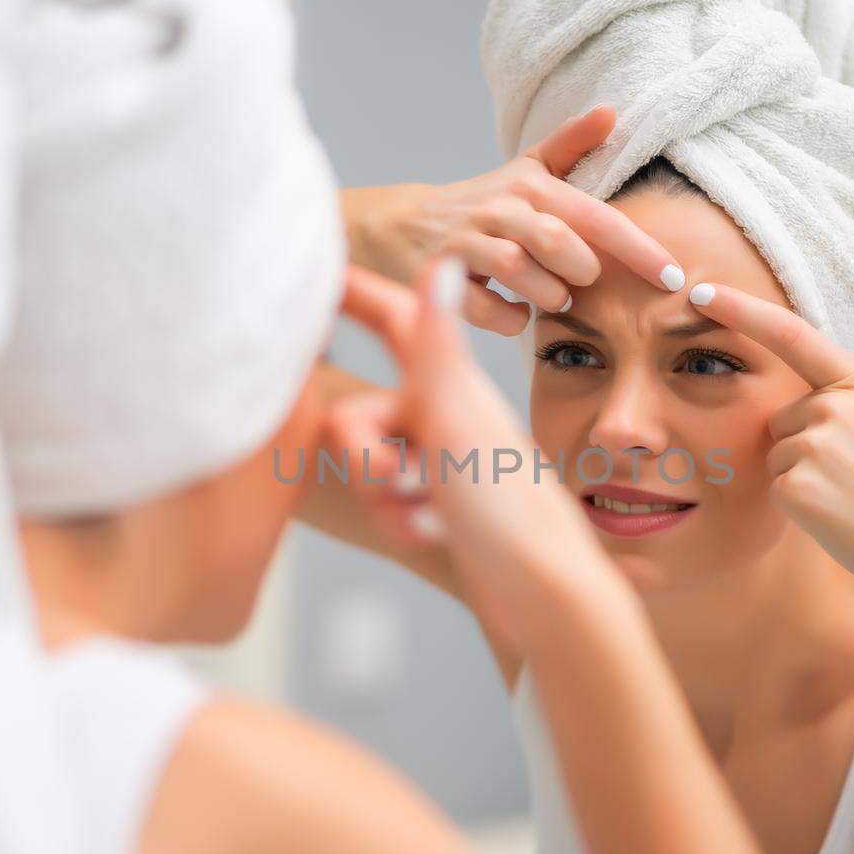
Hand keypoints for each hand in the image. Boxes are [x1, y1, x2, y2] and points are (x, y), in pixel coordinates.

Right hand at [333, 260, 630, 645]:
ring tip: (430, 516)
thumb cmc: (506, 505)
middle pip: (353, 418)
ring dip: (385, 499)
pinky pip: (385, 502)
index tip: (310, 265)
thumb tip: (441, 264)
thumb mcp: (458, 419)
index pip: (388, 316)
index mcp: (446, 380)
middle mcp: (441, 410)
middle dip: (364, 461)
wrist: (543, 590)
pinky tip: (436, 534)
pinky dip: (400, 522)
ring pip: (364, 465)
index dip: (350, 291)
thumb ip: (435, 344)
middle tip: (406, 484)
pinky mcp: (438, 499)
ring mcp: (437, 456)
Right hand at [342, 106, 682, 334]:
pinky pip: (491, 312)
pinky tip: (508, 310)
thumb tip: (613, 111)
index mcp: (530, 186)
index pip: (598, 219)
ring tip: (545, 295)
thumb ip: (570, 146)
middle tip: (574, 281)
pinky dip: (508, 319)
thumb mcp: (523, 170)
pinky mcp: (441, 278)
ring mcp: (467, 243)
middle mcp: (500, 208)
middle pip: (562, 246)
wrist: (395, 224)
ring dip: (546, 297)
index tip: (675, 278)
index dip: (641, 250)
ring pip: (525, 278)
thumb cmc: (478, 204)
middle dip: (579, 273)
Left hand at [689, 285, 853, 596]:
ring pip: (780, 452)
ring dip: (805, 474)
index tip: (702, 291)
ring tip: (853, 494)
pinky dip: (800, 503)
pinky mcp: (795, 486)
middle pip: (785, 416)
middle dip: (809, 441)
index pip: (790, 334)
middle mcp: (833, 407)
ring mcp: (812, 447)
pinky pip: (777, 486)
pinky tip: (839, 514)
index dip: (740, 310)